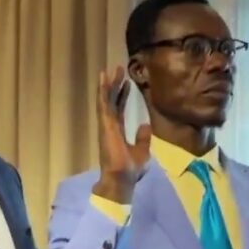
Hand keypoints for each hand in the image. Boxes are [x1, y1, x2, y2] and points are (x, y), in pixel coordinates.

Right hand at [93, 66, 150, 203]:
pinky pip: (103, 104)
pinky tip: (103, 78)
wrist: (121, 179)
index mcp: (117, 132)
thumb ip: (143, 138)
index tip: (127, 83)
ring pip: (105, 100)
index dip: (122, 96)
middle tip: (118, 69)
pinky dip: (103, 91)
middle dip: (114, 85)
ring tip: (109, 69)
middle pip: (111, 101)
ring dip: (107, 84)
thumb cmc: (130, 170)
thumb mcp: (142, 151)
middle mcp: (110, 126)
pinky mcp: (105, 124)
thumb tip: (145, 125)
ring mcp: (106, 125)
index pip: (119, 110)